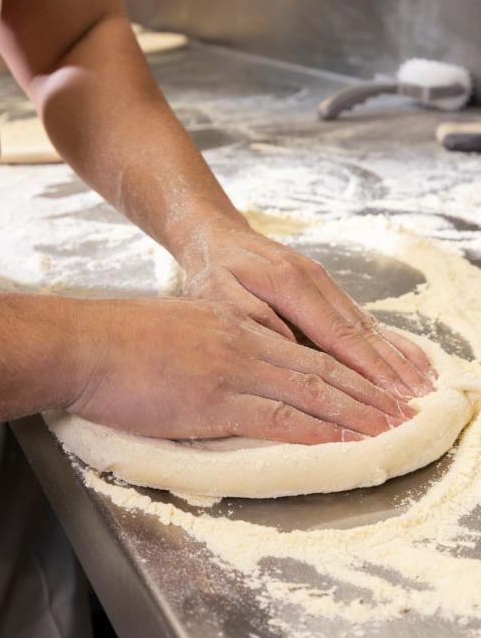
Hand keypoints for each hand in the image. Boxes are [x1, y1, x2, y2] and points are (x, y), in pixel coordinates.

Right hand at [69, 298, 414, 443]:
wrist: (87, 345)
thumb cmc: (122, 341)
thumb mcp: (180, 328)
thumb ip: (213, 344)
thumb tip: (231, 368)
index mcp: (234, 324)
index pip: (303, 349)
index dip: (343, 369)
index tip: (370, 384)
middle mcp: (243, 342)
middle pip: (319, 367)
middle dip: (364, 390)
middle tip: (398, 407)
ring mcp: (232, 370)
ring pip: (310, 390)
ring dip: (354, 412)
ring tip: (387, 426)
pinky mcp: (215, 400)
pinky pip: (278, 416)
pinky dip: (317, 429)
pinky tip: (342, 439)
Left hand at [181, 225, 433, 399]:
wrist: (219, 237)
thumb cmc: (214, 270)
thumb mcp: (217, 294)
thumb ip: (253, 319)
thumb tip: (291, 348)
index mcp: (291, 285)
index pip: (337, 334)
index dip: (367, 367)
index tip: (390, 394)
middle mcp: (317, 281)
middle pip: (362, 331)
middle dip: (392, 368)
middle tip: (417, 400)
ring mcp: (325, 283)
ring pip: (367, 325)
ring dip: (396, 356)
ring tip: (424, 384)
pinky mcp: (326, 289)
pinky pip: (361, 318)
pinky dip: (388, 340)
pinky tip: (409, 357)